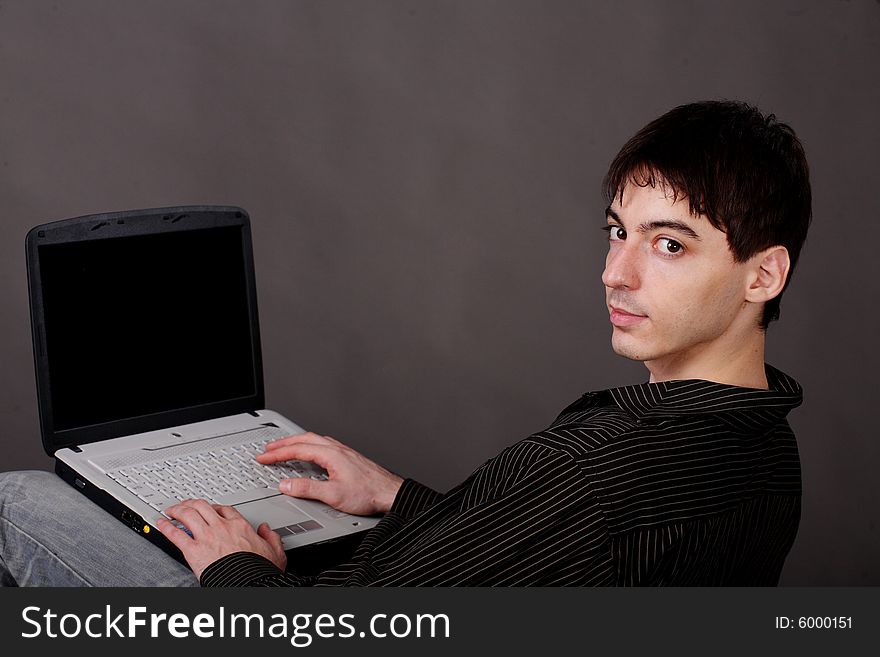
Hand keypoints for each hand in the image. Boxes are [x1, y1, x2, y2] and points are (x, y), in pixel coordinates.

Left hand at [156, 499, 286, 579]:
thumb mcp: (275, 551)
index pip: (224, 509)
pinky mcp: (193, 551)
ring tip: (170, 510)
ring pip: (188, 514)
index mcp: (240, 526)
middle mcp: (221, 527)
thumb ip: (271, 537)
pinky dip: (165, 527)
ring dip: (177, 510)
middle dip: (191, 503)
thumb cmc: (259, 570)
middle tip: (185, 505)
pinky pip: (176, 535)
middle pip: (202, 506)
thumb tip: (267, 530)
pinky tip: (160, 523)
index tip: (209, 509)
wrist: (248, 583)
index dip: (214, 507)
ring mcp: (206, 537)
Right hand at [256, 432, 403, 515]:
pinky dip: (309, 445)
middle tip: (268, 449)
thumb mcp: (333, 495)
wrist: (389, 492)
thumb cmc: (367, 493)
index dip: (277, 454)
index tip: (263, 457)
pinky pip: (323, 444)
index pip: (297, 449)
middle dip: (283, 443)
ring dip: (296, 442)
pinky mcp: (348, 456)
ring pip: (314, 440)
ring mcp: (343, 451)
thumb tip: (286, 485)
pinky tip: (310, 452)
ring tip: (284, 448)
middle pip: (304, 439)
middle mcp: (336, 448)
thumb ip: (307, 489)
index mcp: (330, 454)